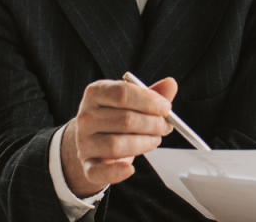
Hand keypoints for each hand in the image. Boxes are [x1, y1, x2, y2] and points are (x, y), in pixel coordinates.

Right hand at [61, 77, 177, 197]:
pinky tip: (130, 168)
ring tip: (154, 140)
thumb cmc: (117, 116)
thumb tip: (171, 84)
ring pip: (116, 145)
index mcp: (96, 93)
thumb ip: (153, 93)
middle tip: (166, 126)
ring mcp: (84, 142)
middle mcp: (86, 116)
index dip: (149, 101)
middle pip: (124, 120)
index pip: (122, 93)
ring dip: (144, 143)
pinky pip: (99, 171)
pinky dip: (116, 172)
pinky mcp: (87, 165)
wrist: (94, 139)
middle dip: (152, 124)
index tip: (166, 108)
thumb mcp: (133, 100)